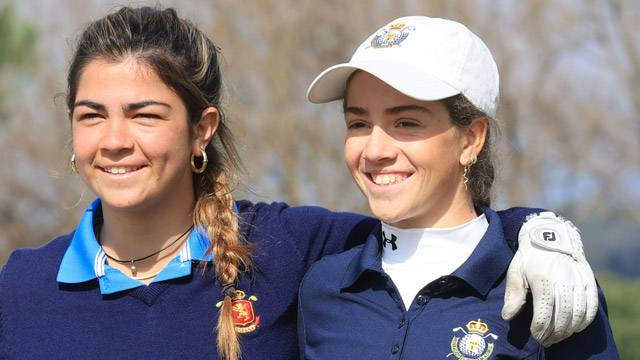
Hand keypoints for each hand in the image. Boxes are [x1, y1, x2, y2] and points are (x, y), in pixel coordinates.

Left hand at [502, 212, 597, 346]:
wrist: (550, 234)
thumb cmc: (530, 257)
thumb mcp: (516, 270)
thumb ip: (513, 294)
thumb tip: (507, 316)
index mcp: (541, 278)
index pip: (544, 311)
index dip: (540, 328)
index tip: (535, 335)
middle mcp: (562, 279)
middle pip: (562, 316)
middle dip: (554, 333)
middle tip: (545, 341)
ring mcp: (578, 279)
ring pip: (578, 314)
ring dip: (568, 330)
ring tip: (558, 337)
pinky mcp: (588, 279)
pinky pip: (592, 305)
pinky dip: (585, 320)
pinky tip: (575, 328)